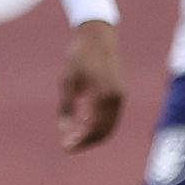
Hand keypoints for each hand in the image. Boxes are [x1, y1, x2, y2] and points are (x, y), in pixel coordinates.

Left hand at [58, 18, 125, 152]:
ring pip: (110, 126)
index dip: (80, 141)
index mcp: (102, 95)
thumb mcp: (67, 81)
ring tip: (75, 138)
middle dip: (86, 142)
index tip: (65, 147)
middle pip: (104, 131)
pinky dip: (100, 125)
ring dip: (94, 135)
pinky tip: (84, 124)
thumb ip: (66, 106)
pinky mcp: (120, 93)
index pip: (93, 128)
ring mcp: (120, 96)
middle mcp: (115, 98)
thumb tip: (64, 130)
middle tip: (68, 146)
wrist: (98, 37)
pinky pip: (112, 117)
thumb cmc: (79, 56)